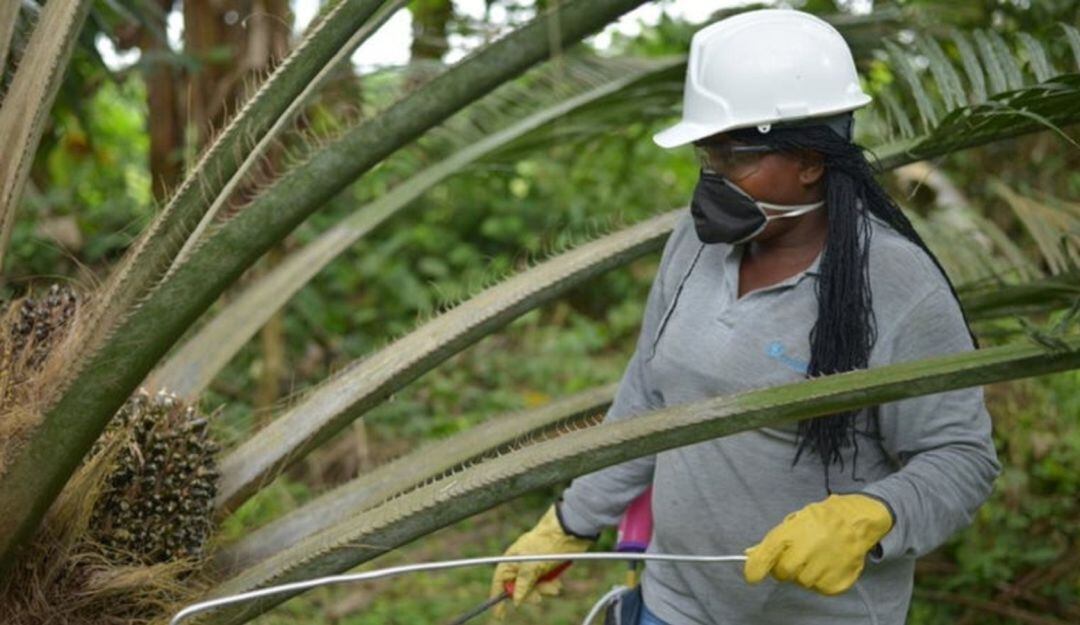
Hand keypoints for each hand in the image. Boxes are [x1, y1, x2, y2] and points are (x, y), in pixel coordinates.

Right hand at [489, 505, 592, 618]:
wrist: (569, 530)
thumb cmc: (546, 544)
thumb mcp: (531, 567)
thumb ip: (522, 584)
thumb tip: (515, 600)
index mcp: (511, 561)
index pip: (500, 582)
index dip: (499, 598)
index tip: (501, 615)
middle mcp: (521, 564)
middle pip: (519, 588)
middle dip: (530, 594)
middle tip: (539, 598)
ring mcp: (535, 565)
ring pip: (535, 587)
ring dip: (544, 590)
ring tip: (554, 586)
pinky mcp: (548, 566)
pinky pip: (546, 582)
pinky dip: (551, 585)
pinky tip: (557, 582)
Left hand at [743, 493, 892, 594]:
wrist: (856, 521)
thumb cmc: (821, 519)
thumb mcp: (794, 521)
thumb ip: (772, 541)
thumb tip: (750, 554)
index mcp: (793, 533)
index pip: (766, 555)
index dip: (755, 568)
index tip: (751, 575)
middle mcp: (807, 551)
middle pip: (782, 573)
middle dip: (784, 567)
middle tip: (796, 555)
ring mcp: (823, 568)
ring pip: (801, 582)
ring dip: (803, 572)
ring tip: (816, 555)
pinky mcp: (836, 582)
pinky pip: (818, 588)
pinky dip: (819, 578)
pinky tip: (827, 562)